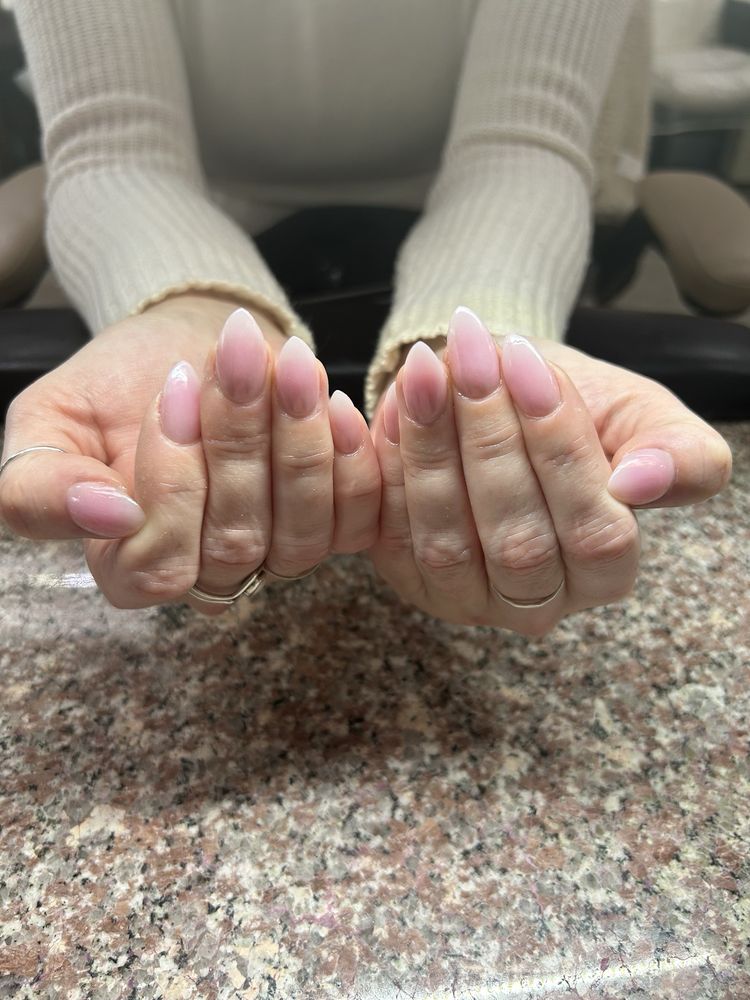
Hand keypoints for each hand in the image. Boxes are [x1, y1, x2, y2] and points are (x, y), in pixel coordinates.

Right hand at [0, 293, 380, 612]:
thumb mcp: (47, 422)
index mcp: (130, 565)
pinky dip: (351, 459)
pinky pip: (356, 518)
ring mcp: (276, 554)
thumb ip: (39, 486)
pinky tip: (334, 400)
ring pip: (301, 533)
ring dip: (298, 443)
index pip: (157, 566)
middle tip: (232, 356)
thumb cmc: (115, 384)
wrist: (186, 342)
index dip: (170, 483)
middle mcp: (209, 573)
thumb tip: (106, 515)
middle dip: (237, 442)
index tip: (174, 389)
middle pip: (236, 543)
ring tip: (288, 364)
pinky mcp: (332, 523)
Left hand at [367, 307, 732, 635]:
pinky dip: (376, 464)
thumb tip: (641, 482)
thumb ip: (679, 454)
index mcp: (605, 574)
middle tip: (472, 356)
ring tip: (425, 369)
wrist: (506, 398)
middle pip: (516, 540)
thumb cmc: (583, 412)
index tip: (532, 367)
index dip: (561, 450)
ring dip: (430, 448)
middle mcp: (534, 602)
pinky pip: (384, 527)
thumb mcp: (645, 419)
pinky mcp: (403, 572)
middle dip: (490, 439)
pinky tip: (376, 403)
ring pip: (444, 539)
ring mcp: (462, 596)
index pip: (595, 533)